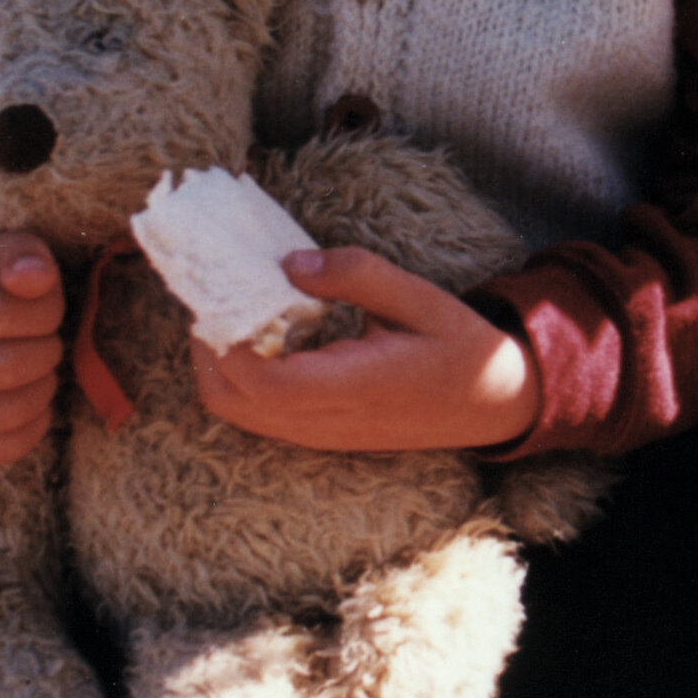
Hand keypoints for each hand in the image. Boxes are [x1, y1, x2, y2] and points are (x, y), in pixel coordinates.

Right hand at [0, 230, 65, 466]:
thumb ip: (22, 255)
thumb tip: (34, 278)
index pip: (0, 314)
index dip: (44, 314)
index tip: (47, 313)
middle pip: (4, 368)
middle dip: (45, 355)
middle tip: (48, 346)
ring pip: (2, 413)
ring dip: (40, 393)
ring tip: (40, 374)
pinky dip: (29, 431)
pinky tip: (34, 408)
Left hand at [191, 248, 542, 452]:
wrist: (492, 404)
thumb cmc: (460, 347)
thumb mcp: (420, 297)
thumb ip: (356, 275)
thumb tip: (289, 262)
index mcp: (357, 386)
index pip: (265, 382)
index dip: (226, 342)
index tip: (218, 292)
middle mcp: (329, 421)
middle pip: (231, 402)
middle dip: (205, 349)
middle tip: (210, 294)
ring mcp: (321, 434)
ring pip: (237, 412)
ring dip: (219, 364)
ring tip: (230, 311)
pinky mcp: (319, 434)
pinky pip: (257, 414)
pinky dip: (240, 378)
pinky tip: (260, 337)